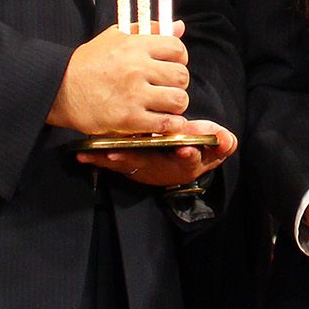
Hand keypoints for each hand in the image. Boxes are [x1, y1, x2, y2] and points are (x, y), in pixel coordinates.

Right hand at [47, 21, 190, 136]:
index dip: (179, 58)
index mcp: (135, 46)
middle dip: (178, 83)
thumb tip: (179, 26)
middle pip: (181, 76)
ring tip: (164, 105)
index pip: (177, 49)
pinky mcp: (128, 119)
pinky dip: (169, 125)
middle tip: (167, 87)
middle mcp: (137, 68)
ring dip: (175, 105)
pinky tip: (163, 121)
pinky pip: (165, 123)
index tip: (171, 65)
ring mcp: (133, 94)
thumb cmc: (86, 63)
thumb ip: (148, 30)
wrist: (59, 88)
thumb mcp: (115, 37)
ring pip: (178, 100)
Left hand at [76, 118, 237, 185]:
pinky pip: (112, 163)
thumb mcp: (213, 147)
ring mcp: (145, 168)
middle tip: (119, 153)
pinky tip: (82, 155)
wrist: (180, 160)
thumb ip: (221, 144)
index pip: (190, 159)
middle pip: (151, 164)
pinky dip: (97, 160)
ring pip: (128, 164)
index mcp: (187, 163)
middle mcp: (164, 168)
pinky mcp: (130, 165)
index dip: (189, 153)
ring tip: (97, 154)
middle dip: (134, 159)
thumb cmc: (198, 147)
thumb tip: (226, 140)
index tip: (186, 145)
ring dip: (111, 159)